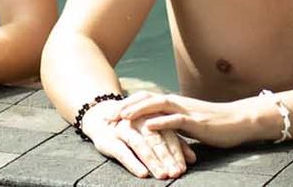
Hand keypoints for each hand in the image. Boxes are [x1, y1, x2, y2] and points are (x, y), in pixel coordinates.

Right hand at [81, 99, 195, 179]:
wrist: (99, 117)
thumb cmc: (133, 128)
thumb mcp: (153, 132)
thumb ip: (173, 142)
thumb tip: (192, 158)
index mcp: (151, 118)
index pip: (167, 135)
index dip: (176, 152)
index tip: (184, 168)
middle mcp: (138, 121)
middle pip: (155, 140)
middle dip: (167, 158)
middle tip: (176, 173)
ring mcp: (123, 129)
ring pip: (141, 145)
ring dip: (153, 161)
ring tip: (163, 175)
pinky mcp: (109, 140)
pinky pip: (123, 152)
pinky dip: (133, 163)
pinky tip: (142, 173)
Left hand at [112, 92, 275, 148]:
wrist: (239, 121)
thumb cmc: (215, 124)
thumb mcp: (189, 123)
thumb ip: (173, 123)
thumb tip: (156, 129)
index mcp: (174, 104)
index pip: (145, 99)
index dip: (127, 105)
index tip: (110, 113)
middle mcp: (177, 103)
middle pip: (145, 100)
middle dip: (125, 107)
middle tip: (108, 116)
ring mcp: (186, 110)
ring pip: (157, 106)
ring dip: (137, 111)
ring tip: (122, 118)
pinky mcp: (197, 121)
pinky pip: (176, 120)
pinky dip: (161, 122)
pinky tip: (149, 126)